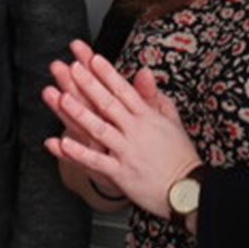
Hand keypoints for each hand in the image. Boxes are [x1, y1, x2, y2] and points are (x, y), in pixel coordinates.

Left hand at [53, 51, 200, 218]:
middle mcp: (136, 130)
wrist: (186, 188)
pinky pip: (96, 161)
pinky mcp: (121, 173)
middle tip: (73, 68)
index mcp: (147, 116)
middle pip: (109, 104)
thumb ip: (154, 95)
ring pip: (100, 129)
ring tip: (62, 98)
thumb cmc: (179, 154)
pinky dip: (79, 152)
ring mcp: (127, 151)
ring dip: (80, 113)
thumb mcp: (171, 119)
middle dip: (89, 85)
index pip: (123, 90)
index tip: (92, 58)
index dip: (107, 73)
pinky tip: (64, 143)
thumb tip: (144, 72)